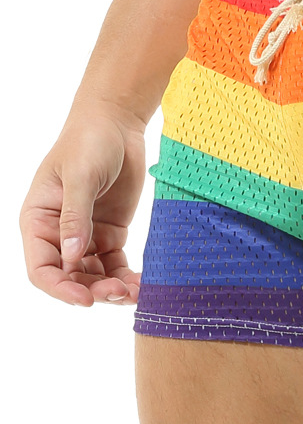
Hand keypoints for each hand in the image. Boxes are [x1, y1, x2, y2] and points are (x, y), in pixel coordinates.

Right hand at [19, 101, 145, 305]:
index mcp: (39, 221)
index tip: (85, 298)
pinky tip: (142, 284)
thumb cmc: (89, 142)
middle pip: (70, 276)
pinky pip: (115, 263)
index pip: (41, 268)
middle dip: (92, 290)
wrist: (116, 124)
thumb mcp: (81, 177)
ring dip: (111, 288)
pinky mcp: (111, 232)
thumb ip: (76, 217)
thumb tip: (71, 258)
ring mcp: (87, 235)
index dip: (60, 287)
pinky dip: (126, 276)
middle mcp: (59, 234)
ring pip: (94, 275)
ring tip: (135, 293)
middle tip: (120, 292)